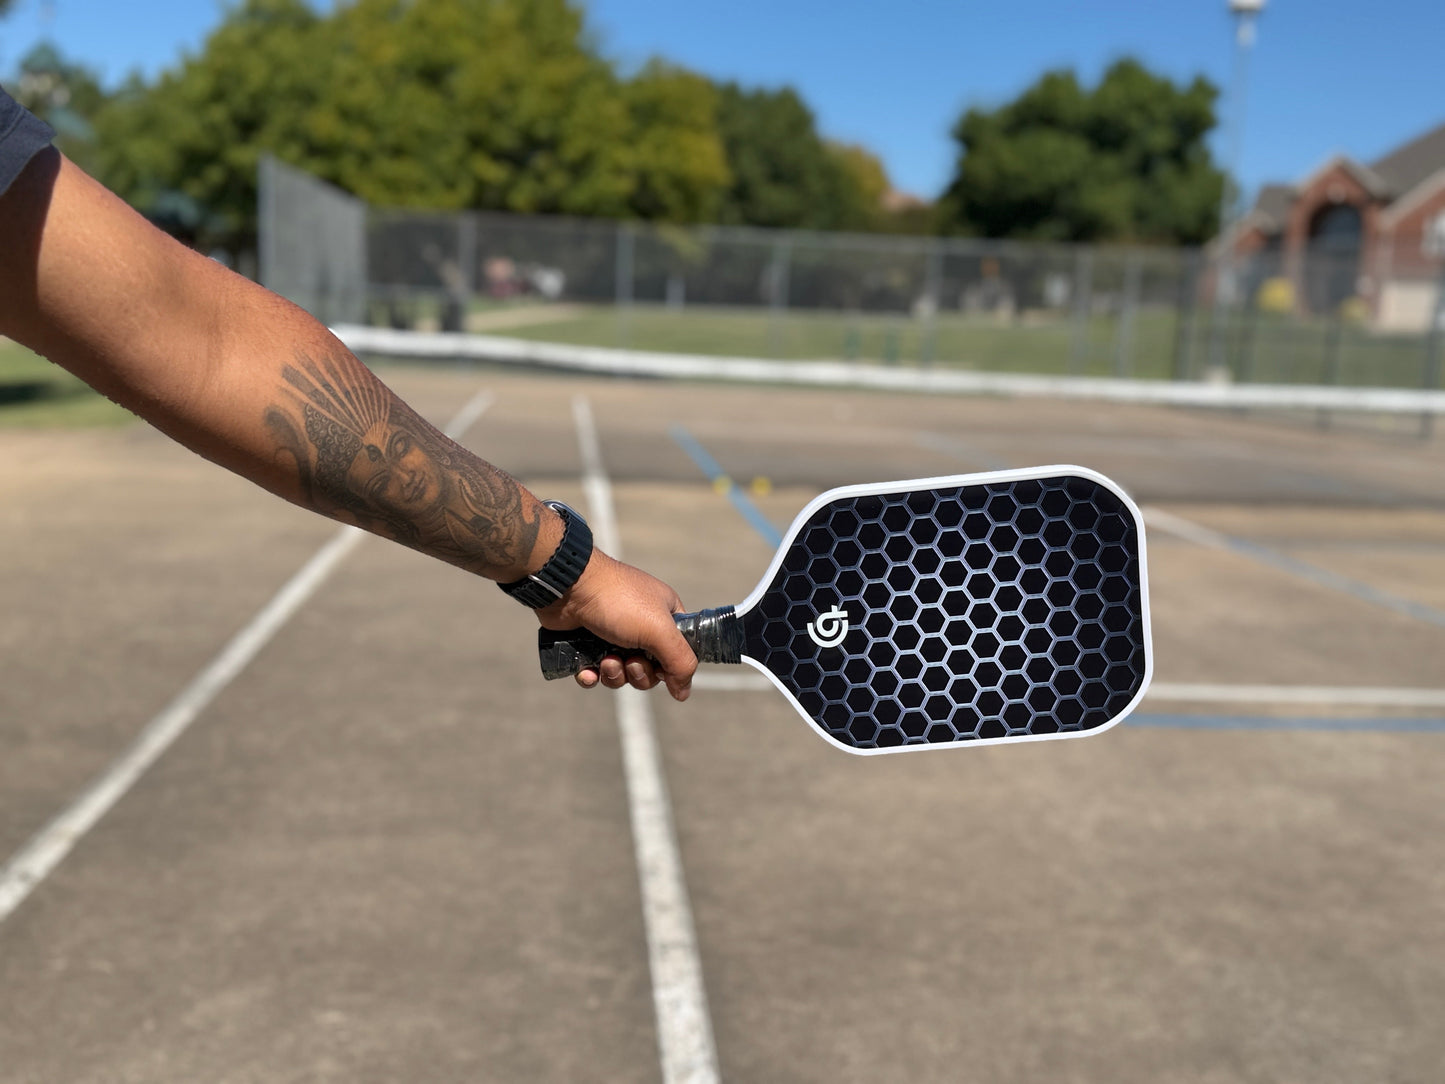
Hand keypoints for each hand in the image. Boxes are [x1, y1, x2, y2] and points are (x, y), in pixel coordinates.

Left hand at [536, 551, 695, 700]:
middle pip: (649, 669)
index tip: (660, 670)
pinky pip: (594, 671)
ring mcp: (612, 633)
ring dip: (614, 674)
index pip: (679, 652)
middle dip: (638, 673)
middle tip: (629, 662)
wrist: (569, 586)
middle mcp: (641, 625)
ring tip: (605, 661)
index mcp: (665, 616)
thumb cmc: (618, 601)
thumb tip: (684, 692)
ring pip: (621, 673)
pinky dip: (591, 676)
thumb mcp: (659, 630)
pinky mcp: (586, 642)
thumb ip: (680, 661)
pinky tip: (587, 671)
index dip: (670, 668)